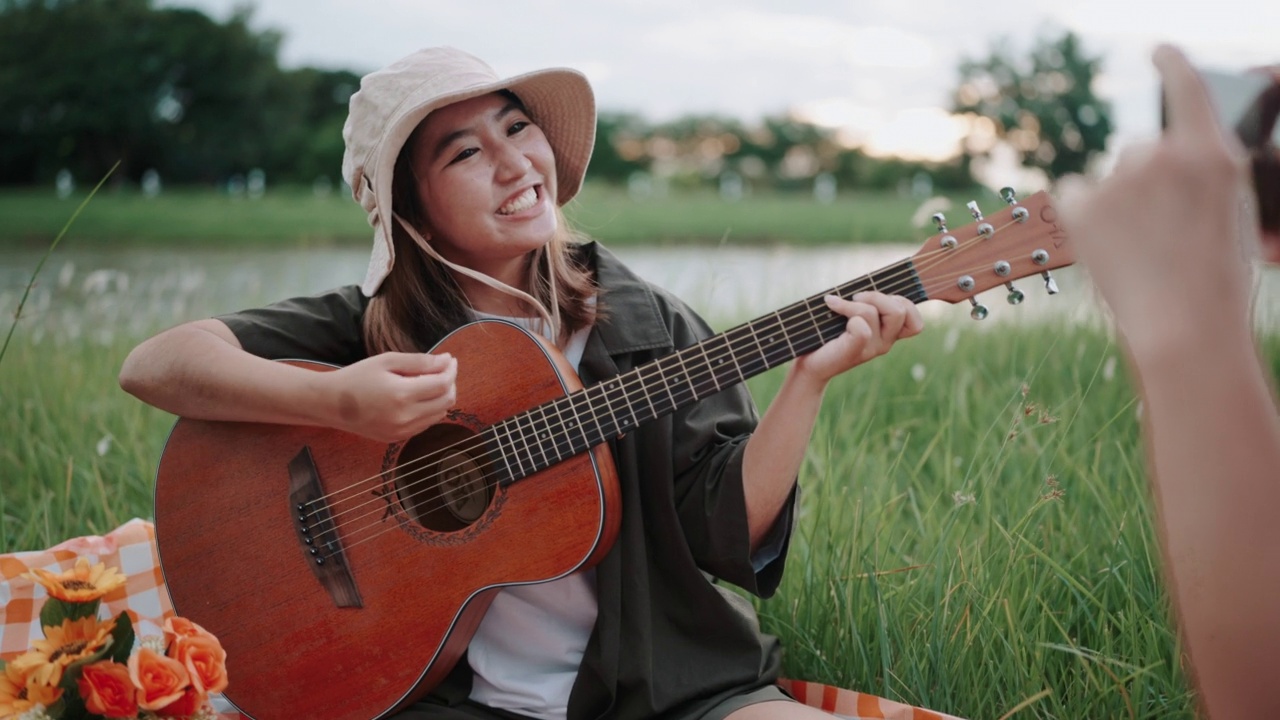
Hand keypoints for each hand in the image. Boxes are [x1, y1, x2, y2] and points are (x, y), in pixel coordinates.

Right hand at [327, 352, 457, 441]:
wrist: (330, 404)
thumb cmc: (357, 377)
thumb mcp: (387, 361)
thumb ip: (420, 362)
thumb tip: (446, 361)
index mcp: (402, 395)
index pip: (442, 384)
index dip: (451, 370)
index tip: (450, 360)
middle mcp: (405, 418)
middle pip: (446, 401)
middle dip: (450, 383)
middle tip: (443, 370)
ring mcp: (402, 431)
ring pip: (439, 414)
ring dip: (442, 397)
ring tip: (431, 381)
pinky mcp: (398, 439)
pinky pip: (425, 424)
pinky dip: (430, 410)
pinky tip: (419, 397)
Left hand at [793, 291, 922, 384]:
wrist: (809, 362)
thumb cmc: (829, 333)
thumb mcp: (854, 313)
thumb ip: (869, 301)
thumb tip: (868, 284)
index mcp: (889, 334)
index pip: (916, 324)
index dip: (906, 305)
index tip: (882, 298)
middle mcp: (885, 343)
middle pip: (900, 310)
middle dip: (876, 295)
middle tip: (855, 298)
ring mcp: (871, 349)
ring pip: (873, 312)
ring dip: (853, 302)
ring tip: (837, 304)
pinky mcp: (854, 351)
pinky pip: (860, 326)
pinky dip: (845, 310)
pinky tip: (831, 308)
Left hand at [1058, 45, 1261, 357]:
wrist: (1182, 327)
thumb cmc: (1215, 281)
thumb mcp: (1231, 213)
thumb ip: (1202, 174)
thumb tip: (1174, 160)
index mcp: (1212, 153)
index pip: (1186, 86)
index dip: (1170, 63)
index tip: (1158, 50)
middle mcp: (1162, 154)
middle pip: (1141, 149)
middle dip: (1145, 181)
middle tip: (1162, 230)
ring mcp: (1118, 178)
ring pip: (1110, 177)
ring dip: (1116, 201)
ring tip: (1138, 248)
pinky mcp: (1079, 203)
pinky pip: (1074, 194)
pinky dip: (1082, 215)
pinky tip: (1103, 246)